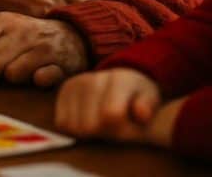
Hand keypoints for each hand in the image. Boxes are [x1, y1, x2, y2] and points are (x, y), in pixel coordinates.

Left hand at [0, 12, 87, 86]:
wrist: (75, 33)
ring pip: (11, 74)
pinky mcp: (62, 63)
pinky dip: (37, 81)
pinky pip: (40, 79)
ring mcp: (41, 45)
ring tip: (19, 71)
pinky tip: (39, 74)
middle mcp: (19, 30)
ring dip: (12, 79)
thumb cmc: (26, 38)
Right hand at [55, 68, 182, 146]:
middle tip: (113, 127)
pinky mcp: (62, 92)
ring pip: (75, 127)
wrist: (119, 82)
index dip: (121, 130)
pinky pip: (61, 123)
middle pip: (90, 126)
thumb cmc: (137, 97)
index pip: (111, 115)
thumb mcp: (150, 100)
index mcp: (120, 79)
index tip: (129, 126)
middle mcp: (92, 78)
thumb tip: (141, 114)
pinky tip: (87, 120)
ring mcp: (74, 84)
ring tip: (100, 122)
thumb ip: (147, 108)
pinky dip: (74, 128)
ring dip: (88, 132)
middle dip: (104, 133)